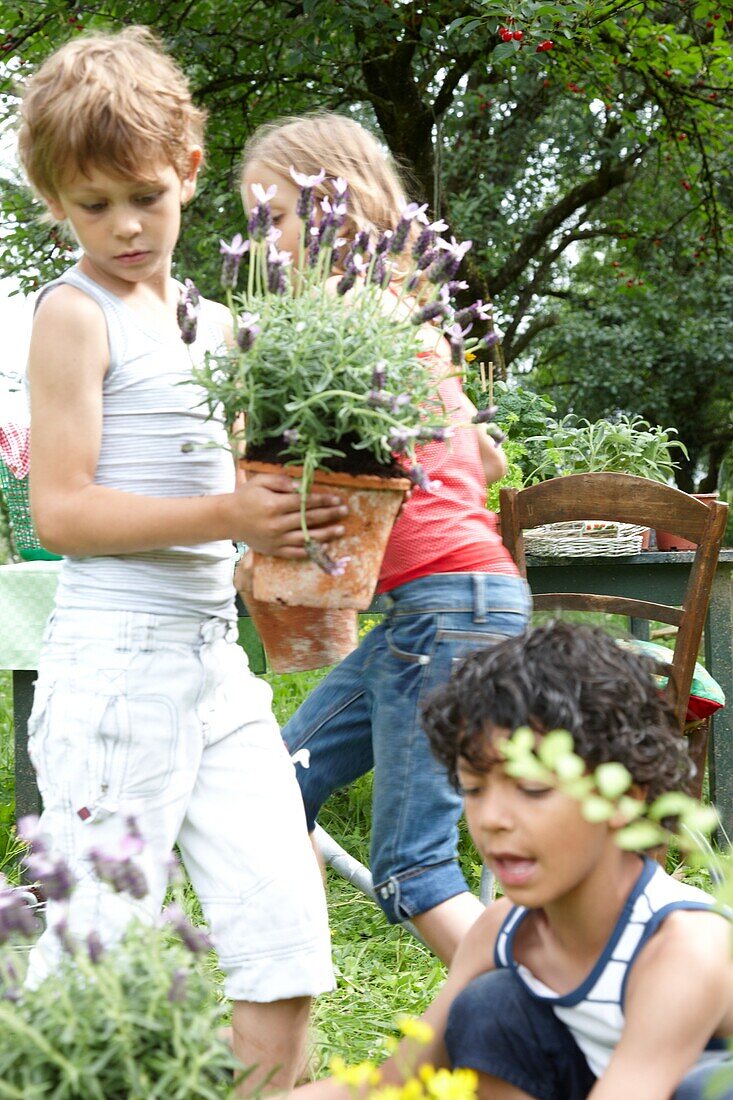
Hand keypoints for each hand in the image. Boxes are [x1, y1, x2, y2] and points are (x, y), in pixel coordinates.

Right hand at [233, 472, 347, 557]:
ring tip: (341, 530)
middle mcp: (276, 524)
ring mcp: (276, 540)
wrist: (228, 519)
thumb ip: (281, 481)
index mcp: (274, 505)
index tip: (337, 499)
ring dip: (326, 534)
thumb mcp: (260, 481)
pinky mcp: (275, 550)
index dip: (323, 501)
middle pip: (309, 519)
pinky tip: (325, 546)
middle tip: (345, 511)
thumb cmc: (246, 496)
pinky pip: (296, 553)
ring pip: (306, 538)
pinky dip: (311, 550)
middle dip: (330, 515)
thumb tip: (302, 486)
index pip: (304, 503)